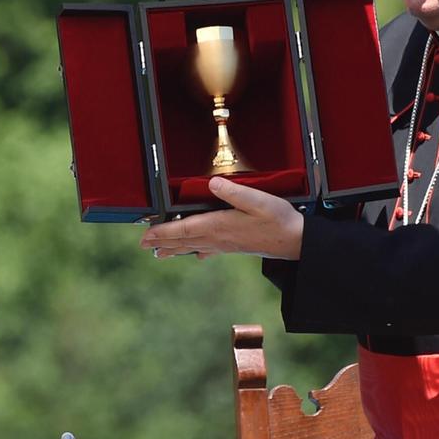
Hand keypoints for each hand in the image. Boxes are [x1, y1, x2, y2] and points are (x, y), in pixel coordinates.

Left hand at [140, 177, 303, 258]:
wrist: (296, 242)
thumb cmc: (279, 219)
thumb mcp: (258, 200)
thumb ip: (234, 192)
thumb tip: (212, 184)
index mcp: (219, 225)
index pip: (184, 229)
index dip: (162, 232)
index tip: (145, 236)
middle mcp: (218, 238)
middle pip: (183, 240)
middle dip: (162, 241)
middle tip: (143, 245)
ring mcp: (226, 244)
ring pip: (193, 246)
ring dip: (174, 248)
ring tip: (159, 253)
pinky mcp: (235, 247)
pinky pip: (210, 250)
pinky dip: (197, 250)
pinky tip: (196, 254)